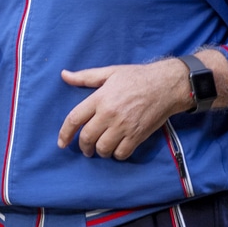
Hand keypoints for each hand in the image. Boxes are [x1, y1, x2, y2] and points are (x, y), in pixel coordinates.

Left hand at [56, 59, 188, 159]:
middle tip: (84, 148)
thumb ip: (85, 77)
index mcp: (100, 98)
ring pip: (103, 148)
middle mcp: (109, 114)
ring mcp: (124, 126)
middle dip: (82, 146)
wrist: (166, 86)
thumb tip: (64, 75)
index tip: (61, 143)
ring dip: (99, 151)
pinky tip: (116, 149)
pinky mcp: (138, 136)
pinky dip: (116, 154)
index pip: (74, 119)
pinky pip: (122, 153)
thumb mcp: (109, 72)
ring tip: (100, 148)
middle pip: (87, 137)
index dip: (64, 133)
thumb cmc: (137, 77)